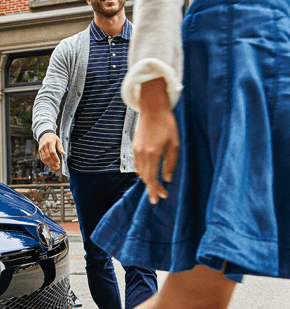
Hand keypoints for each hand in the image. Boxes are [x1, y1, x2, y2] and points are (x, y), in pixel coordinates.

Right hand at [38, 132, 65, 169]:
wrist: (44, 134)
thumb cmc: (52, 137)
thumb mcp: (58, 140)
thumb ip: (61, 147)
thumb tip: (64, 154)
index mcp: (50, 142)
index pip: (52, 152)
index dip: (55, 158)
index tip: (58, 163)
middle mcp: (44, 146)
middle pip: (48, 156)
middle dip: (53, 163)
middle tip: (57, 166)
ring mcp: (41, 148)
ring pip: (44, 158)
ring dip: (49, 164)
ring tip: (54, 166)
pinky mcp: (39, 151)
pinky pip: (42, 158)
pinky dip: (46, 162)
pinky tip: (50, 164)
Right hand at [134, 78, 179, 204]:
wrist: (153, 109)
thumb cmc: (166, 124)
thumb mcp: (174, 144)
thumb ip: (171, 163)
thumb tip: (168, 178)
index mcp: (152, 154)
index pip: (152, 178)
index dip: (155, 190)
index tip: (159, 199)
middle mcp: (141, 154)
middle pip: (145, 177)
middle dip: (152, 187)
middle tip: (161, 194)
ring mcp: (136, 150)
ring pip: (140, 172)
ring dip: (147, 180)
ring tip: (156, 185)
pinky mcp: (134, 146)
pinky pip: (137, 164)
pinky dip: (143, 171)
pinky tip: (149, 172)